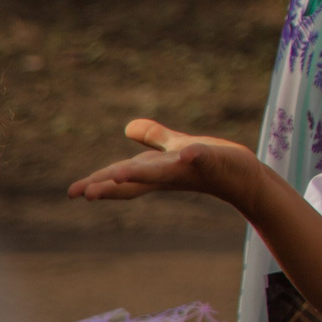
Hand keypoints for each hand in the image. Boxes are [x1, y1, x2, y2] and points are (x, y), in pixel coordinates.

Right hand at [71, 120, 259, 204]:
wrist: (248, 177)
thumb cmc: (212, 164)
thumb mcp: (177, 146)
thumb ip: (154, 137)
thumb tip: (127, 127)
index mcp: (158, 170)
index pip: (124, 177)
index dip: (100, 183)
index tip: (73, 192)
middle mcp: (171, 173)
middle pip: (137, 179)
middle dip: (111, 184)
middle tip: (86, 193)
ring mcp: (193, 168)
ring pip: (163, 171)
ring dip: (142, 172)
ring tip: (118, 174)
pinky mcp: (215, 160)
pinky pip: (203, 157)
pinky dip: (194, 155)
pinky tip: (187, 153)